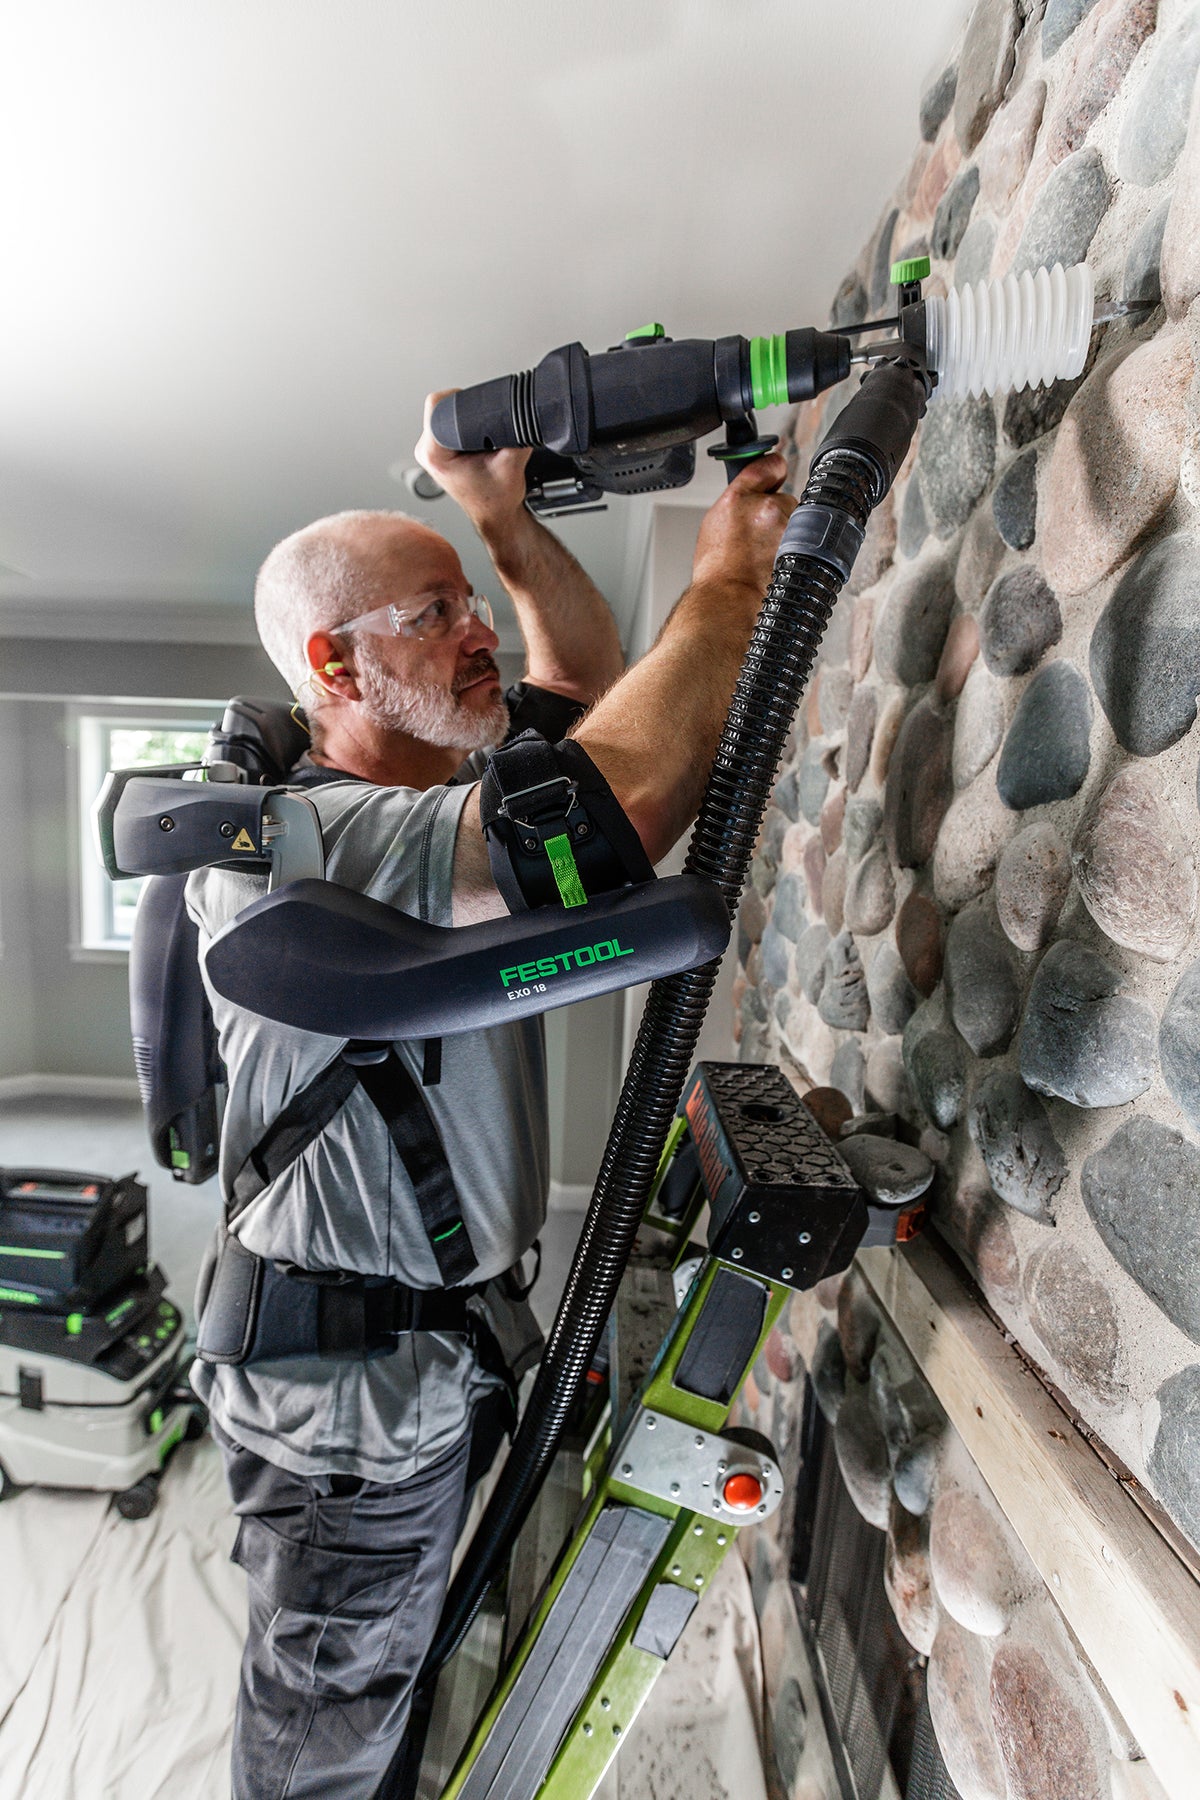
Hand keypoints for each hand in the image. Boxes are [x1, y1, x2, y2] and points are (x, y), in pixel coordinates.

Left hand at [414, 389, 531, 540]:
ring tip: (479, 440)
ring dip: (465, 419)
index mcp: (435, 454)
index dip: (461, 398)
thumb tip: (521, 410)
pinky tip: (475, 441)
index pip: (438, 405)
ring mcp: (430, 451)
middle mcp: (427, 451)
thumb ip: (517, 435)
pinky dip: (464, 426)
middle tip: (483, 431)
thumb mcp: (512, 464)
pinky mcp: (438, 450)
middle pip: (440, 406)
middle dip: (466, 410)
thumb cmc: (497, 501)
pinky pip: (447, 423)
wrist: (497, 517)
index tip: (479, 409)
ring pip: (443, 414)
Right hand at [690, 452, 795, 598]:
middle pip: (784, 499)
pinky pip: (805, 539)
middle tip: (759, 536)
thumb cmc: (718, 571)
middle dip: (777, 513)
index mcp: (738, 498)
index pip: (768, 464)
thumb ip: (738, 502)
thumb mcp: (714, 524)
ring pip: (796, 521)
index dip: (772, 470)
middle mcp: (765, 508)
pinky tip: (776, 561)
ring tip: (765, 554)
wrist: (728, 600)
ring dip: (787, 533)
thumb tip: (754, 494)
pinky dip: (796, 548)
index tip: (774, 473)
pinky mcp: (801, 544)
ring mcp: (786, 527)